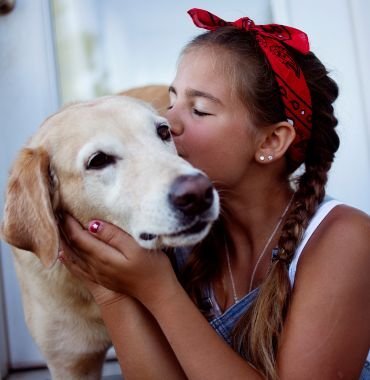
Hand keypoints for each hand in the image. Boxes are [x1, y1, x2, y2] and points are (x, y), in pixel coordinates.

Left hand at [59, 215, 179, 307]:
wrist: (157, 293)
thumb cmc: (152, 267)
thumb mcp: (136, 247)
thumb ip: (114, 235)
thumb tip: (92, 224)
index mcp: (103, 257)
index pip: (79, 237)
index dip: (70, 223)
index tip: (63, 209)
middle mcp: (96, 267)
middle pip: (73, 247)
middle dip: (64, 230)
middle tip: (56, 215)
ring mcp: (98, 275)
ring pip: (73, 258)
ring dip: (64, 243)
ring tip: (57, 230)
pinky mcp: (102, 280)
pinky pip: (78, 269)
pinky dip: (68, 260)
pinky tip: (64, 256)